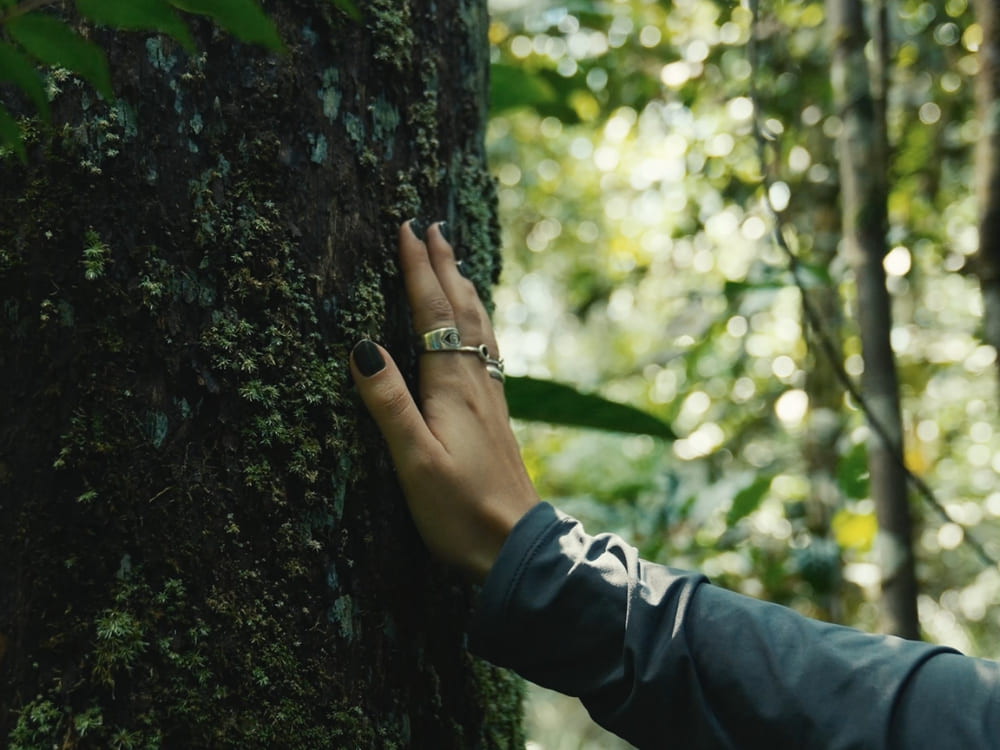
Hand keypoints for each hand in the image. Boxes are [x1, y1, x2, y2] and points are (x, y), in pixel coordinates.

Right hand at [350, 221, 538, 580]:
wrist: (515, 545)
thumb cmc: (460, 509)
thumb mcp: (414, 460)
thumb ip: (388, 404)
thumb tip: (361, 345)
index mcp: (453, 386)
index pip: (434, 313)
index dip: (420, 269)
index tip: (408, 228)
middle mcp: (476, 382)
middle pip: (461, 310)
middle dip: (445, 266)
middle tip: (434, 226)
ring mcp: (490, 398)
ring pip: (478, 327)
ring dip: (464, 289)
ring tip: (457, 264)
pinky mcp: (495, 416)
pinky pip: (486, 350)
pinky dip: (478, 323)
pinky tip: (478, 333)